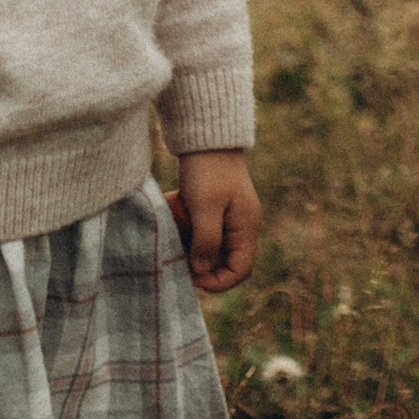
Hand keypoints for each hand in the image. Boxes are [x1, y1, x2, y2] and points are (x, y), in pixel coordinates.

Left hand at [169, 152, 261, 294]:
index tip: (192, 277)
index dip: (217, 281)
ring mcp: (228, 217)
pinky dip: (186, 230)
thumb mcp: (205, 208)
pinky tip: (173, 219)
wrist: (206, 136)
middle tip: (177, 259)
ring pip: (209, 246)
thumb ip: (206, 242)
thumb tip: (201, 273)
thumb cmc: (208, 171)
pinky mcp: (214, 209)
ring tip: (173, 236)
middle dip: (200, 264)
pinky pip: (200, 230)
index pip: (240, 271)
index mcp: (246, 228)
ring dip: (190, 246)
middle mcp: (240, 226)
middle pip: (224, 261)